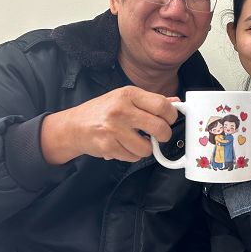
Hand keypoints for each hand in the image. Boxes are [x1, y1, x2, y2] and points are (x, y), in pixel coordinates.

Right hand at [41, 86, 178, 163]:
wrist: (74, 126)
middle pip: (159, 128)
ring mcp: (114, 129)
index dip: (171, 116)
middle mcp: (121, 110)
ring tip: (136, 140)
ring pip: (147, 148)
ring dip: (145, 148)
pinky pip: (133, 157)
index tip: (169, 120)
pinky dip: (132, 154)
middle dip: (163, 135)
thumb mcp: (125, 98)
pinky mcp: (108, 146)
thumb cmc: (103, 110)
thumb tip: (176, 103)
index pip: (162, 105)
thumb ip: (151, 101)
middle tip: (159, 135)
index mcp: (128, 94)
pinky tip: (123, 145)